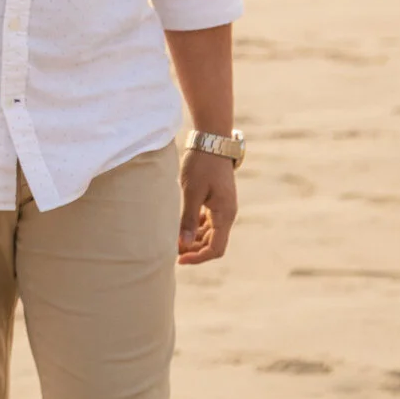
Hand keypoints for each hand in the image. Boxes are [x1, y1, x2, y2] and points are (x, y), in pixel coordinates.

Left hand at [177, 150, 236, 264]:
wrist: (212, 140)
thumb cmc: (201, 164)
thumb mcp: (191, 192)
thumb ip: (188, 219)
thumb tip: (183, 245)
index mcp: (225, 215)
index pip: (215, 249)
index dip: (198, 257)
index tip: (178, 259)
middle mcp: (228, 214)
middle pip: (213, 243)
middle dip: (194, 250)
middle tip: (171, 250)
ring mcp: (223, 207)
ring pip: (210, 233)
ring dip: (194, 239)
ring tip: (173, 239)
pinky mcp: (217, 199)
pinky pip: (208, 221)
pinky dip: (196, 227)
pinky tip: (181, 225)